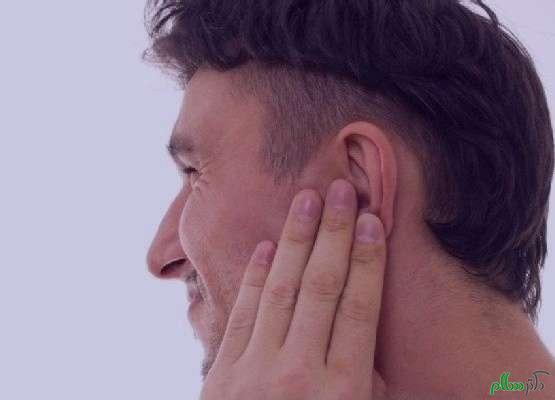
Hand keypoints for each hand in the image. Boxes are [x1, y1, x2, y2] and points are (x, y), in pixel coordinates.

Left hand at [200, 179, 386, 399]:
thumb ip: (363, 384)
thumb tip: (364, 342)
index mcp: (342, 391)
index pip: (360, 309)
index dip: (367, 260)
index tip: (371, 221)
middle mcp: (300, 375)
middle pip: (321, 287)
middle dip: (333, 233)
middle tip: (341, 190)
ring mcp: (255, 372)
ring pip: (280, 291)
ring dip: (295, 240)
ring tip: (306, 200)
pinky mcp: (222, 375)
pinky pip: (241, 314)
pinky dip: (254, 276)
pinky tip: (266, 245)